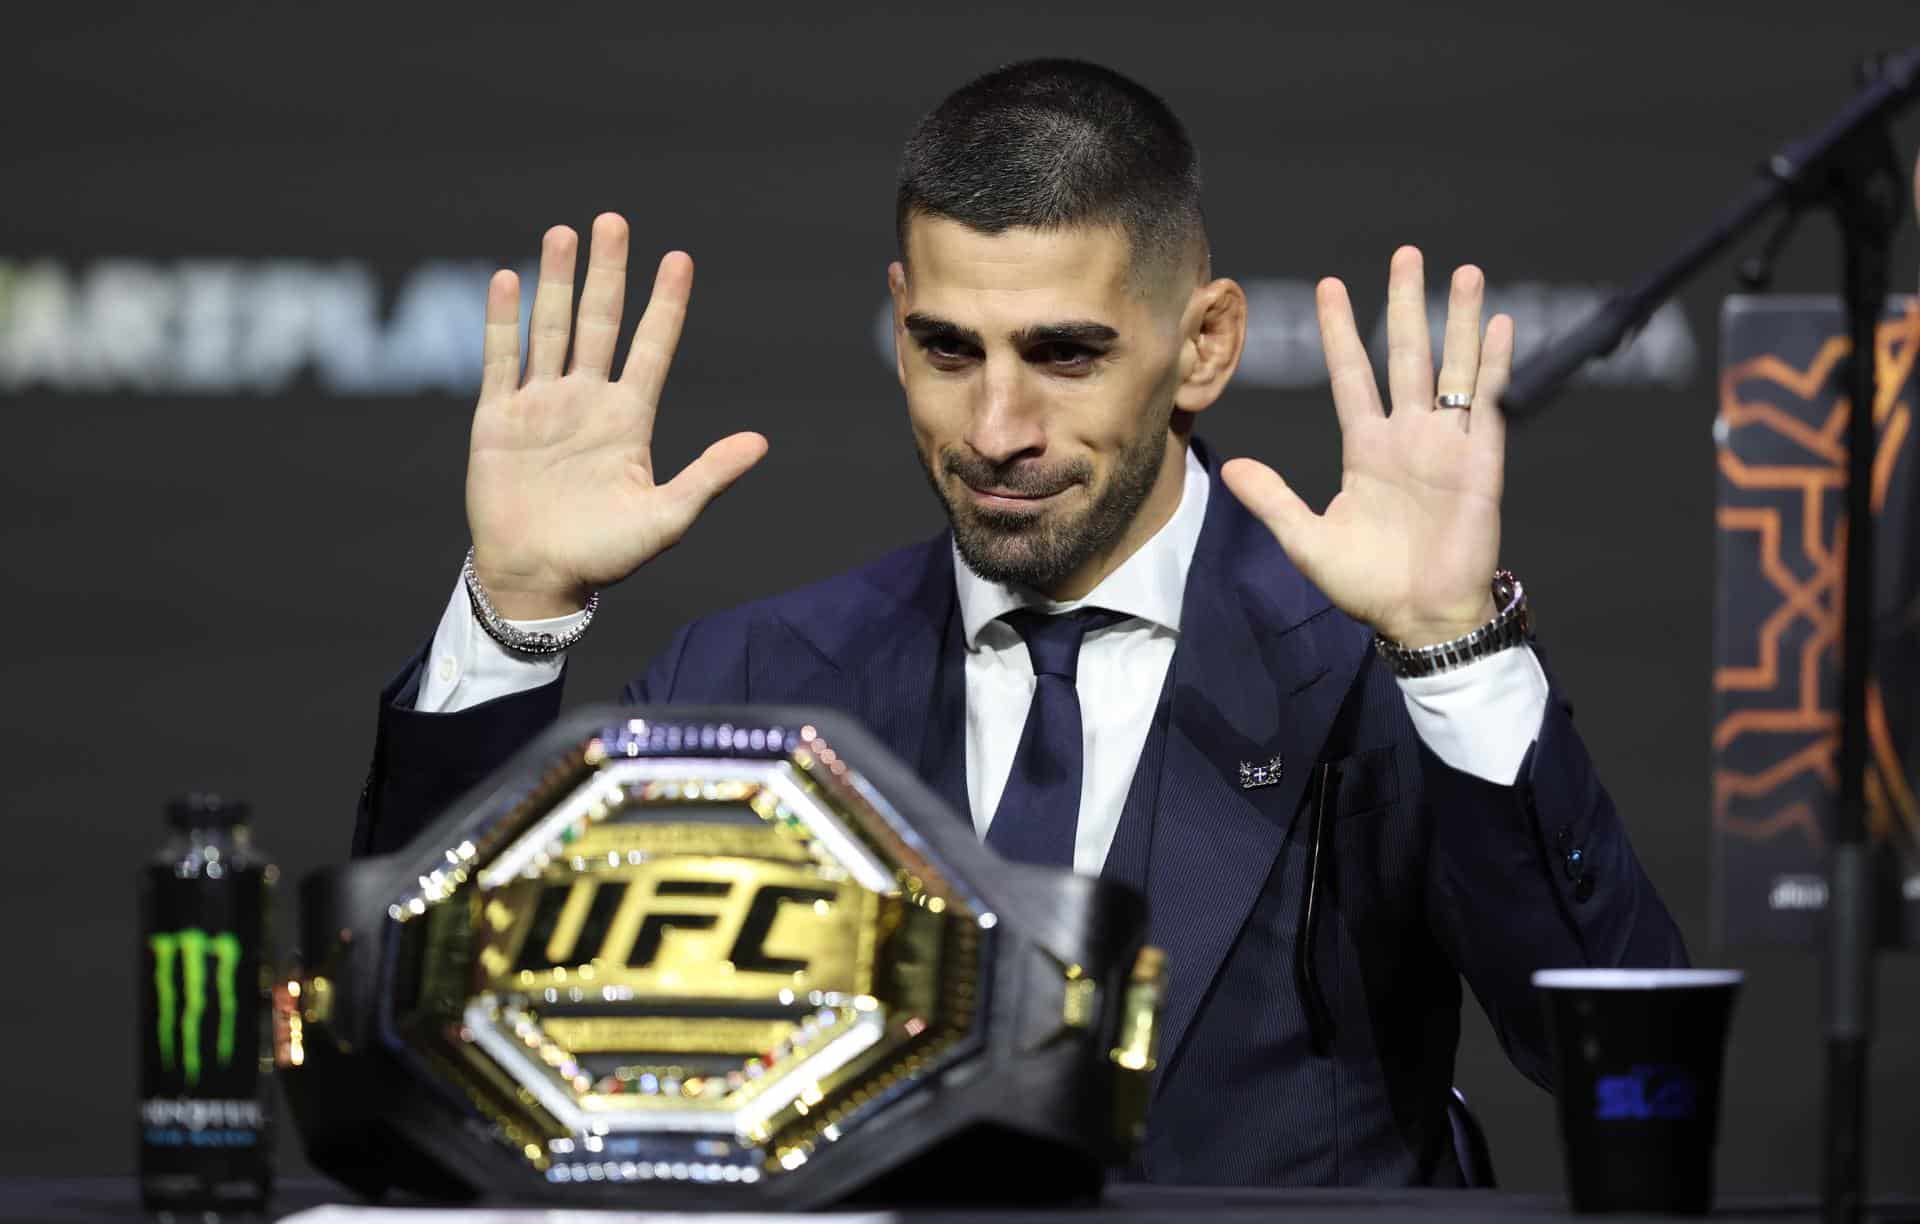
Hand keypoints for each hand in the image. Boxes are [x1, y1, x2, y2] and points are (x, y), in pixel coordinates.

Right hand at [465, 214, 767, 617]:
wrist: (537, 579)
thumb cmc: (605, 556)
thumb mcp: (666, 518)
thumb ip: (709, 477)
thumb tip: (761, 443)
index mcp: (629, 420)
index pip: (652, 349)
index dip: (665, 305)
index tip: (679, 259)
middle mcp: (587, 401)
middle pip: (600, 323)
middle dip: (607, 273)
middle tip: (613, 220)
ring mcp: (541, 405)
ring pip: (551, 329)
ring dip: (557, 281)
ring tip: (565, 233)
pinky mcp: (498, 419)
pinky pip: (501, 360)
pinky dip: (504, 321)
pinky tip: (509, 279)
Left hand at [1221, 246, 1513, 646]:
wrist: (1419, 618)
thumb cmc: (1366, 585)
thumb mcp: (1306, 540)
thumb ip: (1273, 500)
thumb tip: (1230, 466)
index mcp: (1365, 450)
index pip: (1351, 376)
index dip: (1342, 332)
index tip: (1330, 286)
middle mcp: (1407, 437)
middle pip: (1406, 355)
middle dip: (1406, 304)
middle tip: (1405, 252)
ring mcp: (1446, 445)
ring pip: (1453, 367)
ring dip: (1460, 320)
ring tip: (1465, 272)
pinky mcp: (1481, 461)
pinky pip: (1487, 403)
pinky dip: (1495, 363)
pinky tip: (1501, 324)